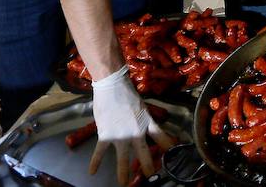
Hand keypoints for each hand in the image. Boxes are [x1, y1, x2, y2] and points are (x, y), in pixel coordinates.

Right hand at [89, 66, 173, 184]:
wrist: (112, 87)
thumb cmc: (127, 94)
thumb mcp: (141, 107)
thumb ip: (143, 119)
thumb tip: (143, 127)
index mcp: (147, 123)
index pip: (160, 136)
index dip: (167, 144)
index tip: (173, 151)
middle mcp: (136, 132)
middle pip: (144, 152)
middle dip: (147, 165)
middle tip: (150, 176)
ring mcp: (120, 136)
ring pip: (123, 158)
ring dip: (123, 172)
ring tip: (123, 184)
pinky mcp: (106, 135)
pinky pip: (100, 152)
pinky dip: (95, 162)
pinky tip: (92, 172)